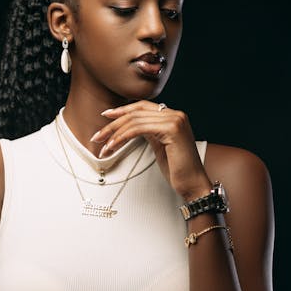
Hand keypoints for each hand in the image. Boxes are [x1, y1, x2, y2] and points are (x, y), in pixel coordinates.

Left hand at [91, 100, 212, 199]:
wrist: (192, 184)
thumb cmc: (177, 169)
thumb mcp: (160, 145)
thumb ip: (149, 131)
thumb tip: (131, 126)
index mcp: (173, 116)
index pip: (143, 106)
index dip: (123, 110)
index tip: (107, 116)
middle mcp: (175, 114)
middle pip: (136, 112)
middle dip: (114, 124)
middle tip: (98, 136)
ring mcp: (174, 120)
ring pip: (135, 120)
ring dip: (114, 134)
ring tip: (104, 146)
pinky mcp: (171, 129)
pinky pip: (139, 129)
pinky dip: (122, 137)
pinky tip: (114, 146)